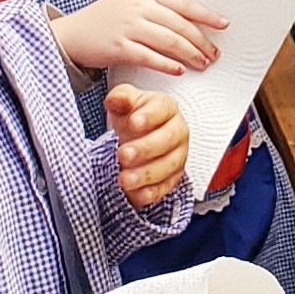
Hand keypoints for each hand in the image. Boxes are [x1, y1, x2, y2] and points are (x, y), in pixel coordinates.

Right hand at [52, 0, 226, 75]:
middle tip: (215, 54)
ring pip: (167, 40)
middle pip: (179, 25)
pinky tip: (179, 70)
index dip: (206, 14)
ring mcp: (128, 28)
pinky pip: (147, 56)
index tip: (224, 24)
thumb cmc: (101, 15)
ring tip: (203, 63)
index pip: (183, 3)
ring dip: (189, 53)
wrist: (70, 34)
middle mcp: (139, 9)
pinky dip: (165, 63)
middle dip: (201, 41)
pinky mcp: (118, 48)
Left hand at [107, 83, 189, 207]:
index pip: (163, 109)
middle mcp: (177, 131)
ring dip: (147, 174)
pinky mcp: (172, 178)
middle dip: (146, 148)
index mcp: (166, 108)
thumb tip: (117, 99)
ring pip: (169, 165)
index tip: (133, 122)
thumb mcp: (125, 102)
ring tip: (124, 179)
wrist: (139, 137)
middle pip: (169, 139)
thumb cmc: (134, 117)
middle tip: (123, 154)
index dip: (149, 116)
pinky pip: (166, 187)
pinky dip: (153, 193)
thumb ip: (121, 98)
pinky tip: (138, 195)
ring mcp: (177, 156)